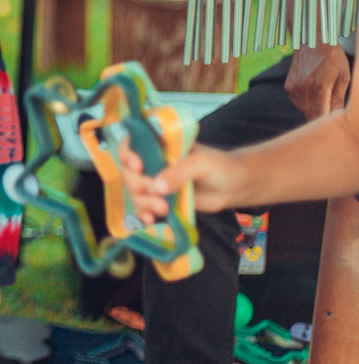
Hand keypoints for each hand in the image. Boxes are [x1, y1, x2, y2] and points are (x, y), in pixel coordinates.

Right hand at [119, 140, 241, 219]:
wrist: (235, 187)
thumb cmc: (220, 166)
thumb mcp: (201, 163)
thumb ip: (179, 172)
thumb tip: (155, 188)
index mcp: (159, 145)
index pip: (131, 144)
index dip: (127, 154)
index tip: (137, 167)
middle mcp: (152, 162)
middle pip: (129, 172)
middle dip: (137, 184)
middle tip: (153, 192)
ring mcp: (155, 182)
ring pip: (135, 191)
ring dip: (143, 202)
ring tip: (162, 209)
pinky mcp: (161, 200)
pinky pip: (143, 207)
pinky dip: (143, 213)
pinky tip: (149, 219)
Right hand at [285, 44, 349, 119]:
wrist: (311, 41)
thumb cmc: (332, 57)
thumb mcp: (343, 76)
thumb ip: (339, 99)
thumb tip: (338, 116)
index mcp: (319, 88)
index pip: (320, 118)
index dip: (327, 124)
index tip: (335, 125)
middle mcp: (303, 90)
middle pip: (311, 116)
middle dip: (322, 117)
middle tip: (332, 110)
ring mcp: (293, 89)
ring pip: (305, 111)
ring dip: (314, 110)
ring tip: (324, 96)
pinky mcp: (289, 87)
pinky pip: (298, 103)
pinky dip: (307, 102)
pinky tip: (314, 91)